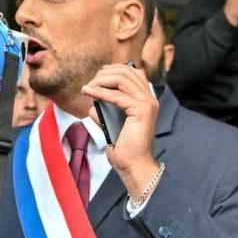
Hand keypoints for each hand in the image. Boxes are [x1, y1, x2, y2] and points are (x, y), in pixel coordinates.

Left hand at [81, 63, 160, 197]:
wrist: (134, 166)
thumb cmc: (125, 151)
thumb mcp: (111, 128)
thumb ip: (105, 115)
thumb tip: (93, 108)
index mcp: (146, 101)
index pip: (132, 73)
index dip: (113, 70)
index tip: (96, 78)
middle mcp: (149, 99)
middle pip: (127, 71)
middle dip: (105, 73)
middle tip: (90, 83)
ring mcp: (147, 103)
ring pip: (123, 78)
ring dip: (101, 80)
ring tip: (88, 87)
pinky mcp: (141, 110)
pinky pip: (116, 95)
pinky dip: (100, 92)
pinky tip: (89, 92)